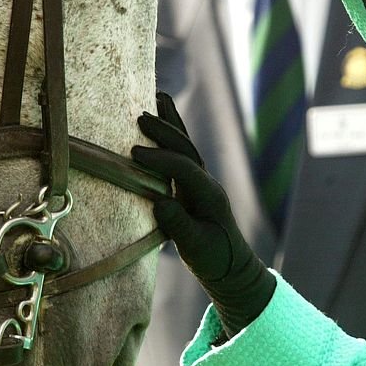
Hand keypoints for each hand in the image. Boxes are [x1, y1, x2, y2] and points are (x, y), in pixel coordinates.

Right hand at [133, 92, 275, 336]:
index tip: (134, 154)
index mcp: (209, 195)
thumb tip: (159, 202)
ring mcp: (201, 181)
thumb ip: (178, 225)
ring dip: (170, 124)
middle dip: (165, 132)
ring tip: (155, 99)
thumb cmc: (213, 259)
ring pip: (185, 146)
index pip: (184, 169)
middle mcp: (207, 182)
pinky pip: (180, 153)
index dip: (160, 160)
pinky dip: (171, 134)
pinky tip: (160, 119)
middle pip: (186, 149)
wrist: (230, 266)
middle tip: (140, 117)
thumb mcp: (194, 247)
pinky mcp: (192, 184)